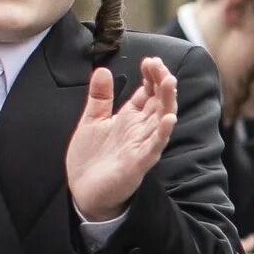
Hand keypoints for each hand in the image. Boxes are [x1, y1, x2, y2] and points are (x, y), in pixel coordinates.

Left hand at [65, 57, 178, 221]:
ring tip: (169, 81)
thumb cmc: (91, 160)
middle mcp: (140, 130)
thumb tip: (103, 70)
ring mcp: (141, 146)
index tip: (150, 60)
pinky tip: (168, 119)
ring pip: (161, 121)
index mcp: (130, 119)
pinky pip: (154, 147)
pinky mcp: (138, 163)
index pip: (147, 93)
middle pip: (158, 102)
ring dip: (167, 101)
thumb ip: (99, 97)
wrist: (84, 192)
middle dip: (161, 82)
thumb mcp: (91, 121)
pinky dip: (162, 133)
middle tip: (159, 64)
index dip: (150, 76)